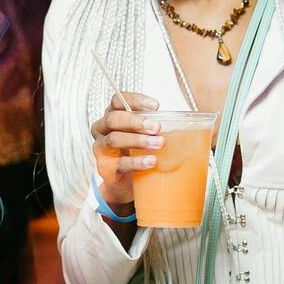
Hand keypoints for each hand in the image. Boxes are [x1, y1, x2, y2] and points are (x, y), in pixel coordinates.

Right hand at [89, 91, 161, 209]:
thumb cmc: (135, 152)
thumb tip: (182, 120)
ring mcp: (101, 149)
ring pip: (114, 139)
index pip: (117, 100)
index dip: (135, 100)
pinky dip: (137, 162)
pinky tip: (151, 161)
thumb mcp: (143, 134)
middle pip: (113, 119)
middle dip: (136, 121)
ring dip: (138, 140)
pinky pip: (119, 163)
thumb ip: (153, 124)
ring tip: (159, 144)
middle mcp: (102, 130)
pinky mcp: (105, 168)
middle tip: (157, 127)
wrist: (126, 183)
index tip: (155, 106)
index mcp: (111, 116)